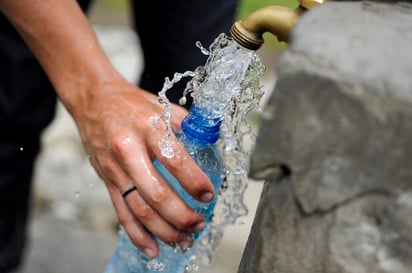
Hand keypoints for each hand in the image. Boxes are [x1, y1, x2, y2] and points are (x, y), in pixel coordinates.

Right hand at [72, 80, 214, 257]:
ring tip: (184, 240)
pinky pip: (122, 213)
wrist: (93, 100)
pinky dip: (137, 235)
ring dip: (164, 230)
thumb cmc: (130, 103)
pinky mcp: (106, 181)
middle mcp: (129, 151)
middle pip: (156, 193)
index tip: (208, 194)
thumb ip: (187, 124)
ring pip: (139, 209)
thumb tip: (211, 140)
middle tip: (199, 223)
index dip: (194, 181)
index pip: (175, 160)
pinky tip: (152, 249)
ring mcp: (115, 169)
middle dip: (181, 215)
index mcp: (148, 128)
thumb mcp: (161, 105)